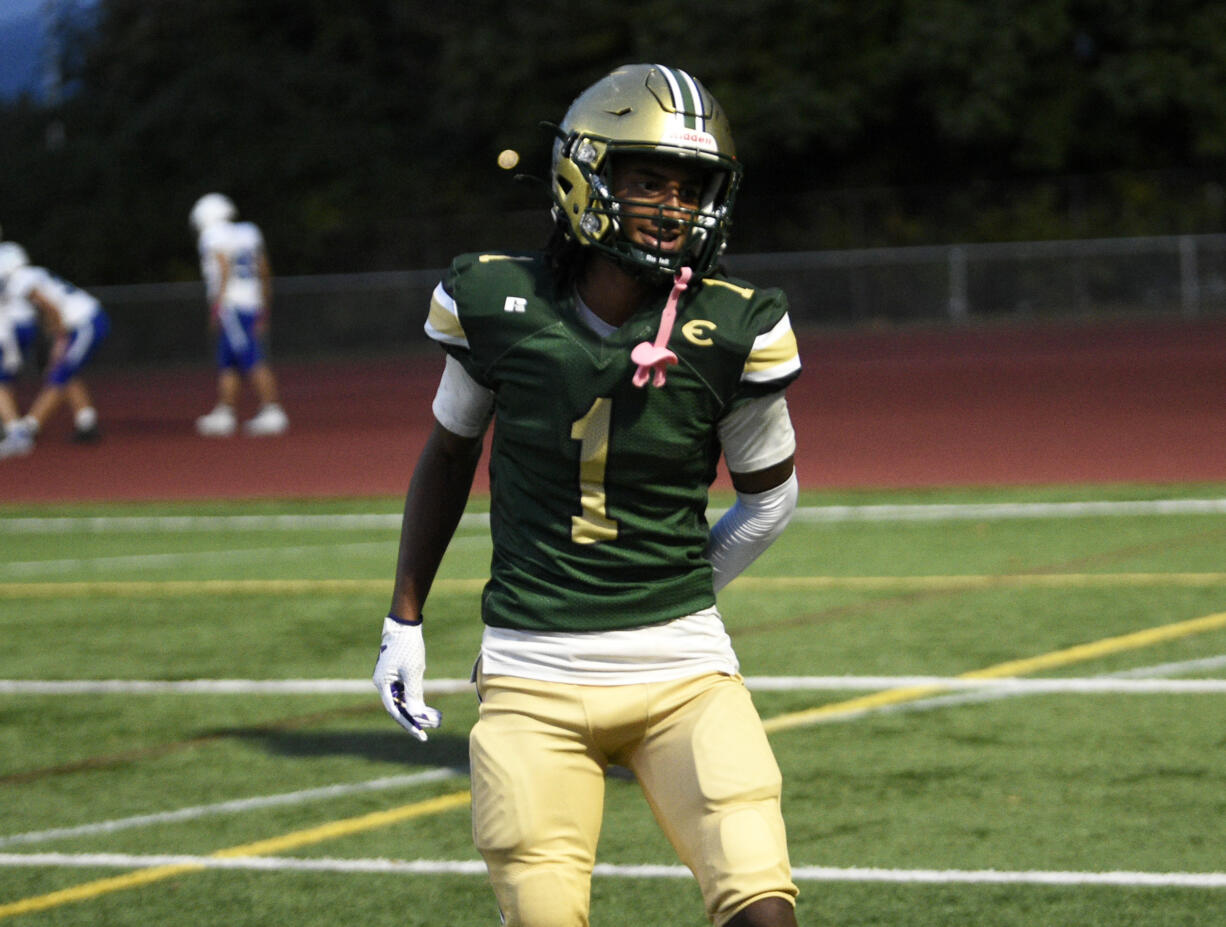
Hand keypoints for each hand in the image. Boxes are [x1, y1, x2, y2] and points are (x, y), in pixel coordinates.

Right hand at [372, 615, 441, 740]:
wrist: (405, 624)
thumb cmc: (408, 647)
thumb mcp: (413, 672)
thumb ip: (413, 695)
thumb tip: (416, 715)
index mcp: (382, 684)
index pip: (395, 711)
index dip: (409, 725)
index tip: (422, 736)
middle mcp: (383, 683)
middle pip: (399, 707)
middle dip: (416, 718)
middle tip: (433, 727)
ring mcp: (389, 678)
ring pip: (403, 700)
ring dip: (418, 709)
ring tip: (435, 717)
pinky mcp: (396, 673)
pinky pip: (405, 691)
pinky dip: (416, 698)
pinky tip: (428, 705)